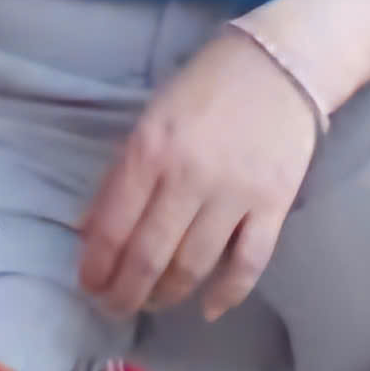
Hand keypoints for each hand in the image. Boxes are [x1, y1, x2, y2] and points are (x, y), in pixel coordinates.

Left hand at [81, 29, 318, 320]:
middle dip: (125, 293)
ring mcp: (235, 194)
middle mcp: (188, 177)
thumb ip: (119, 175)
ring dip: (167, 295)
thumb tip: (88, 231)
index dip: (96, 267)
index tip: (89, 286)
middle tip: (115, 307)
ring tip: (153, 303)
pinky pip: (248, 262)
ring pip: (193, 266)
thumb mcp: (150, 119)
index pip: (112, 227)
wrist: (281, 62)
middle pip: (149, 257)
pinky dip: (227, 293)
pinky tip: (209, 308)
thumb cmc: (206, 87)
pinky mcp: (274, 204)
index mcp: (150, 151)